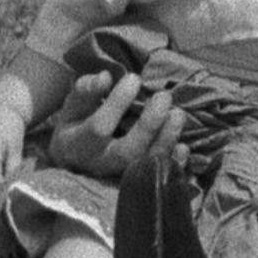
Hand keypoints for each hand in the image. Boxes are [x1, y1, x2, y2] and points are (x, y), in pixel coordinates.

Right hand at [46, 71, 185, 177]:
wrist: (76, 158)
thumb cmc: (77, 125)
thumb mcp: (73, 107)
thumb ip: (86, 92)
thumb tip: (105, 77)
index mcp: (77, 143)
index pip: (99, 126)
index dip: (118, 102)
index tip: (134, 78)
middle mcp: (100, 163)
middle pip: (127, 151)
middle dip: (149, 125)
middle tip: (164, 96)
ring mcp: (119, 175)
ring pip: (146, 165)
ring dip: (166, 140)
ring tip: (178, 114)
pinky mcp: (138, 181)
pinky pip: (159, 177)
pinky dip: (174, 164)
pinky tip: (183, 146)